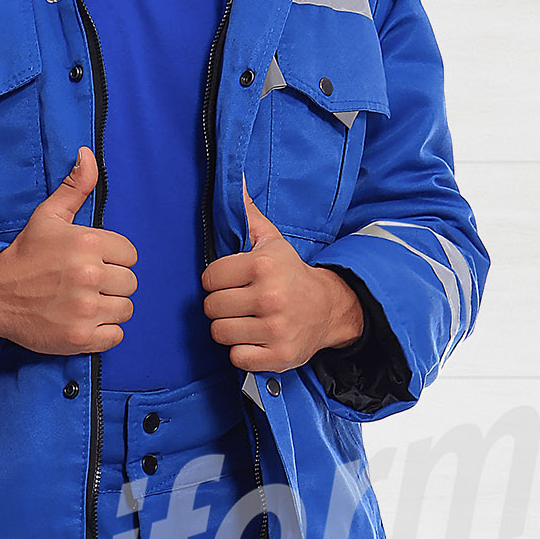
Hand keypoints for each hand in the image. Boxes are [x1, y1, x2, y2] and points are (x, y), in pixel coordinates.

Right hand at [0, 148, 137, 356]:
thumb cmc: (24, 255)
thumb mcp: (47, 216)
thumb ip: (74, 187)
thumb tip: (88, 155)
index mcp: (86, 242)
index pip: (130, 254)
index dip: (113, 259)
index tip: (92, 263)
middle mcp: (89, 274)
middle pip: (130, 283)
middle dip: (112, 284)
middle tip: (86, 284)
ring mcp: (85, 308)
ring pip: (125, 309)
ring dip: (109, 308)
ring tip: (85, 302)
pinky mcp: (80, 337)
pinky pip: (116, 336)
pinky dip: (104, 332)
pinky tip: (84, 321)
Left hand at [202, 186, 364, 371]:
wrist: (329, 308)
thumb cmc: (291, 274)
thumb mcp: (272, 241)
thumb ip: (248, 215)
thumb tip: (236, 181)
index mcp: (263, 267)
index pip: (210, 278)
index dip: (217, 281)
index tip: (231, 282)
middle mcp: (269, 297)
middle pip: (211, 308)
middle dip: (221, 305)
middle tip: (239, 303)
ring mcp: (274, 329)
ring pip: (220, 333)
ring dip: (229, 329)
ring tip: (246, 320)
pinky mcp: (277, 356)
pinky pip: (236, 357)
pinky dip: (242, 351)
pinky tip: (255, 338)